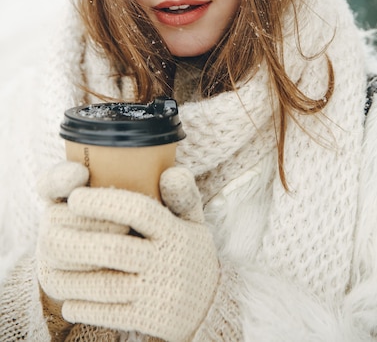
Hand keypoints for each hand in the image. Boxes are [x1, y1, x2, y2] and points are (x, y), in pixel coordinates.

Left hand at [37, 167, 219, 341]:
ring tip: (50, 265)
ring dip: (72, 277)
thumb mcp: (195, 221)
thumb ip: (182, 195)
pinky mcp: (151, 320)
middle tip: (48, 231)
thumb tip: (170, 171)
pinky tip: (69, 299)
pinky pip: (109, 313)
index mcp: (175, 232)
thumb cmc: (191, 253)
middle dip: (76, 240)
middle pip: (114, 249)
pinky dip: (84, 306)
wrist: (213, 306)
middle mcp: (167, 261)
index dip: (105, 203)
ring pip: (105, 285)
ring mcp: (158, 293)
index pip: (139, 211)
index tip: (75, 197)